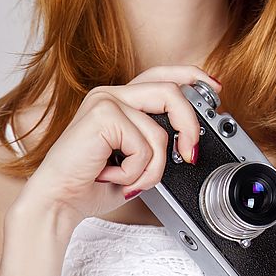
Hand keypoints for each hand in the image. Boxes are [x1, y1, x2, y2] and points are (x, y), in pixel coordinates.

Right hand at [13, 65, 221, 228]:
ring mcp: (105, 101)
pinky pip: (144, 147)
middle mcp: (112, 95)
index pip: (162, 75)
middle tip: (190, 154)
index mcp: (120, 100)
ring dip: (151, 169)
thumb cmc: (92, 183)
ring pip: (159, 132)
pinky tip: (110, 173)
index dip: (192, 77)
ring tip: (127, 178)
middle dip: (189, 127)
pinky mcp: (103, 115)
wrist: (59, 200)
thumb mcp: (136, 161)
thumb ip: (157, 144)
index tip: (215, 89)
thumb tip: (189, 141)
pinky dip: (134, 172)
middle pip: (171, 92)